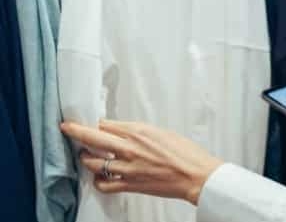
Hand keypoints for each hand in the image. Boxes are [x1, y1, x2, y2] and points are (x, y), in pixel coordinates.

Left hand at [60, 120, 223, 204]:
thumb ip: (140, 132)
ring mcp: (127, 168)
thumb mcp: (163, 133)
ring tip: (86, 156)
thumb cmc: (186, 153)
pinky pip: (103, 184)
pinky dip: (97, 180)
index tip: (92, 124)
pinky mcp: (129, 184)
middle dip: (76, 131)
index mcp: (139, 131)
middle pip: (92, 137)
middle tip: (67, 128)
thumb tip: (125, 132)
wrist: (196, 175)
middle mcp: (129, 148)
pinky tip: (99, 177)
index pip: (106, 124)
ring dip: (86, 158)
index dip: (97, 124)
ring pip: (92, 161)